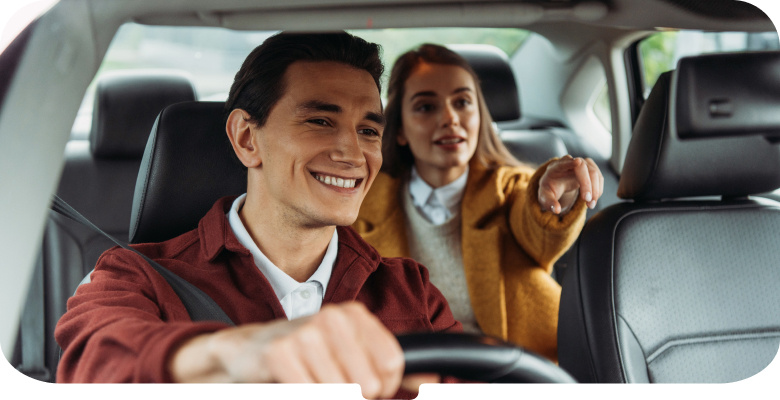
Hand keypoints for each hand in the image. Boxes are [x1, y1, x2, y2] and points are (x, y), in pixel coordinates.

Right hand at [170, 302, 423, 398]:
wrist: (249, 351)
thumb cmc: (305, 354)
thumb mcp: (350, 352)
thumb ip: (390, 367)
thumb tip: (433, 382)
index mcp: (355, 315)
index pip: (392, 366)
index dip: (381, 389)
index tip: (364, 387)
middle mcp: (334, 318)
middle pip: (369, 386)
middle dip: (353, 397)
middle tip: (330, 384)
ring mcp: (306, 333)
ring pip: (342, 394)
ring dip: (327, 396)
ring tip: (312, 384)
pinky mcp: (281, 354)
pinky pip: (312, 394)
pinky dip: (305, 395)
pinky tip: (294, 385)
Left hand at [538, 155, 602, 214]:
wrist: (557, 183)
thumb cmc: (550, 189)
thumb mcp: (545, 197)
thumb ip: (549, 203)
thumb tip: (556, 210)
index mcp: (555, 167)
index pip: (563, 163)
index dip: (570, 162)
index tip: (578, 162)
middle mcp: (570, 162)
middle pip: (582, 167)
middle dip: (586, 183)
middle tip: (587, 200)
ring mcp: (582, 164)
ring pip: (593, 172)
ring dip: (595, 189)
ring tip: (590, 205)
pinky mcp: (590, 169)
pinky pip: (598, 177)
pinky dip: (598, 190)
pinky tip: (593, 200)